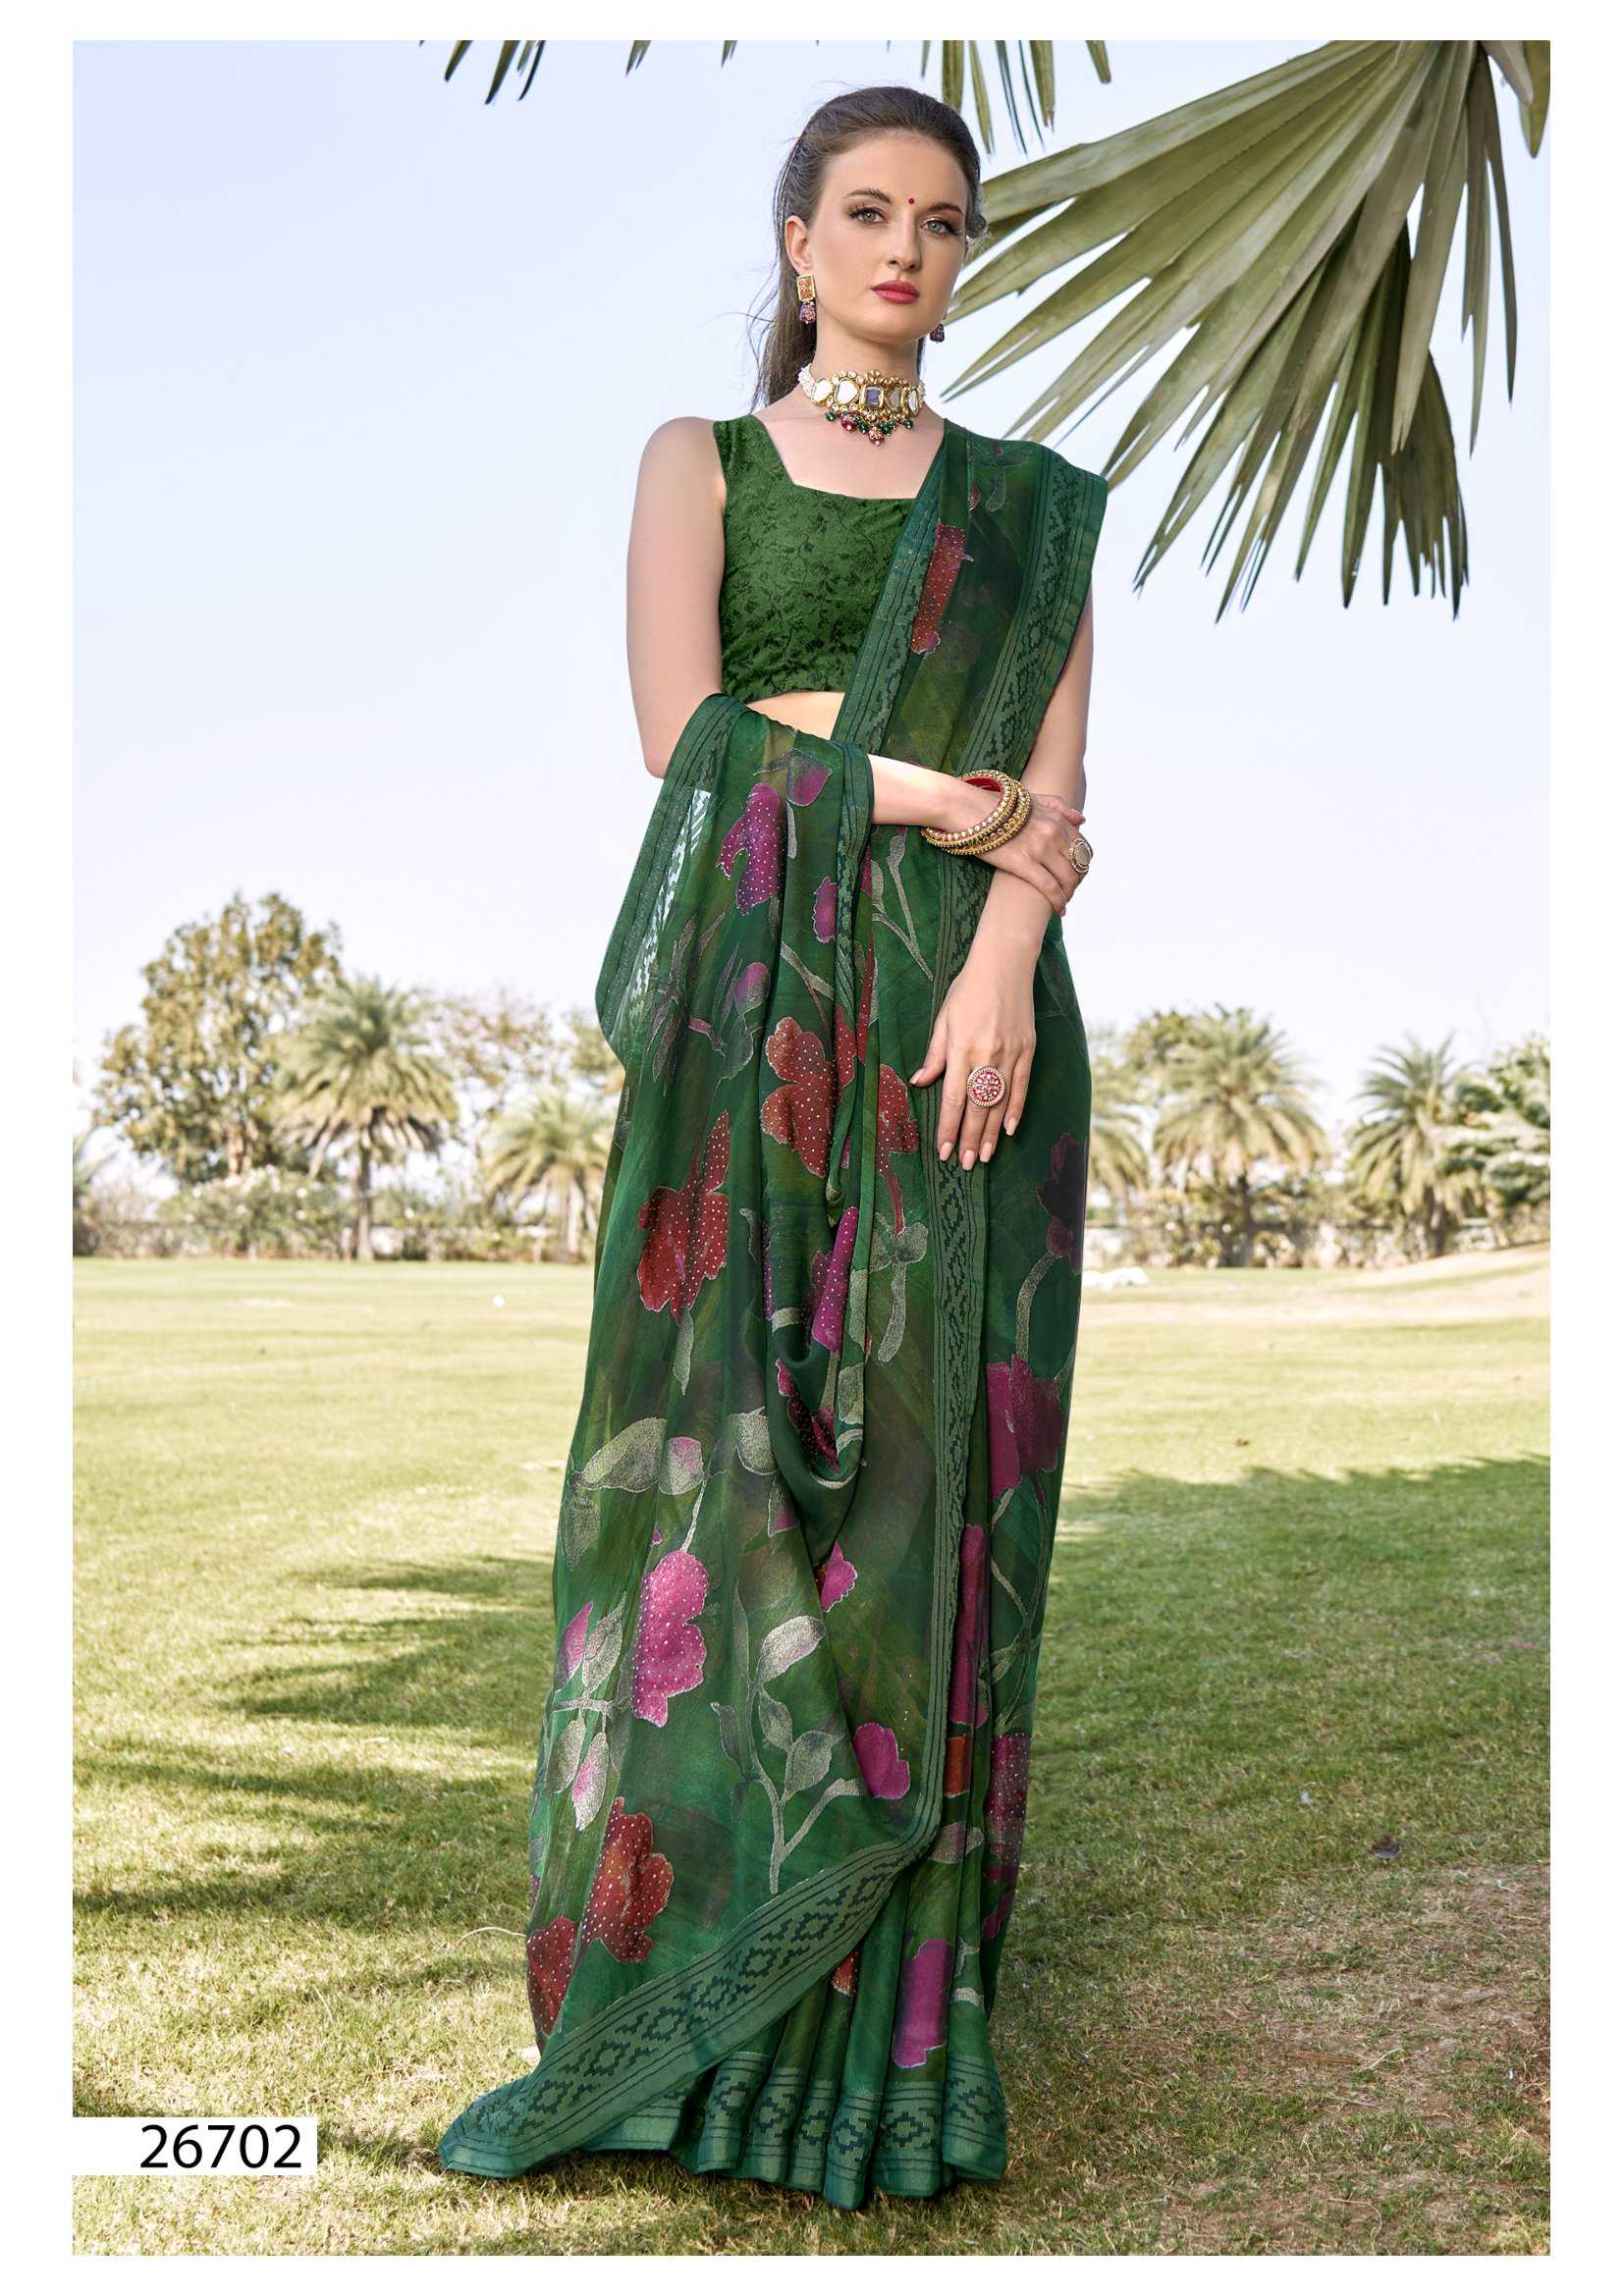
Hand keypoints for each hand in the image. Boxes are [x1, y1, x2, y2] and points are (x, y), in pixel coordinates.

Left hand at [909, 937, 1036, 1169]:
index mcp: (960, 1049)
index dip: (947, 1128)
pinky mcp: (1027, 1050)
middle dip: (968, 1139)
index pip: (952, 1099)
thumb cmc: (968, 989)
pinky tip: (1007, 1130)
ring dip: (990, 1133)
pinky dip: (1015, 1110)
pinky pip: (1021, 1087)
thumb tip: (920, 1082)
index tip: (942, 1150)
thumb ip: (934, 1055)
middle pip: (976, 1108)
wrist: (1005, 963)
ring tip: (983, 1156)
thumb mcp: (943, 1019)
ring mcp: (1009, 1054)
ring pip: (999, 1103)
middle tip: (965, 1164)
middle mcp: (986, 1056)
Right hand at [979, 789, 1088, 915]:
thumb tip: (1081, 819)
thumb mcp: (1033, 799)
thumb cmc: (996, 805)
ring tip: (1063, 901)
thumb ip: (1059, 806)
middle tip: (1069, 891)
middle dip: (1076, 881)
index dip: (1082, 864)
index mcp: (1056, 818)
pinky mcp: (1023, 863)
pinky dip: (1058, 901)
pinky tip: (1059, 910)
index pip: (1083, 847)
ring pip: (1067, 878)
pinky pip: (1049, 887)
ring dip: (1069, 893)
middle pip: (1078, 864)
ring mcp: (1040, 848)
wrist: (969, 808)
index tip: (1075, 874)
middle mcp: (1053, 832)